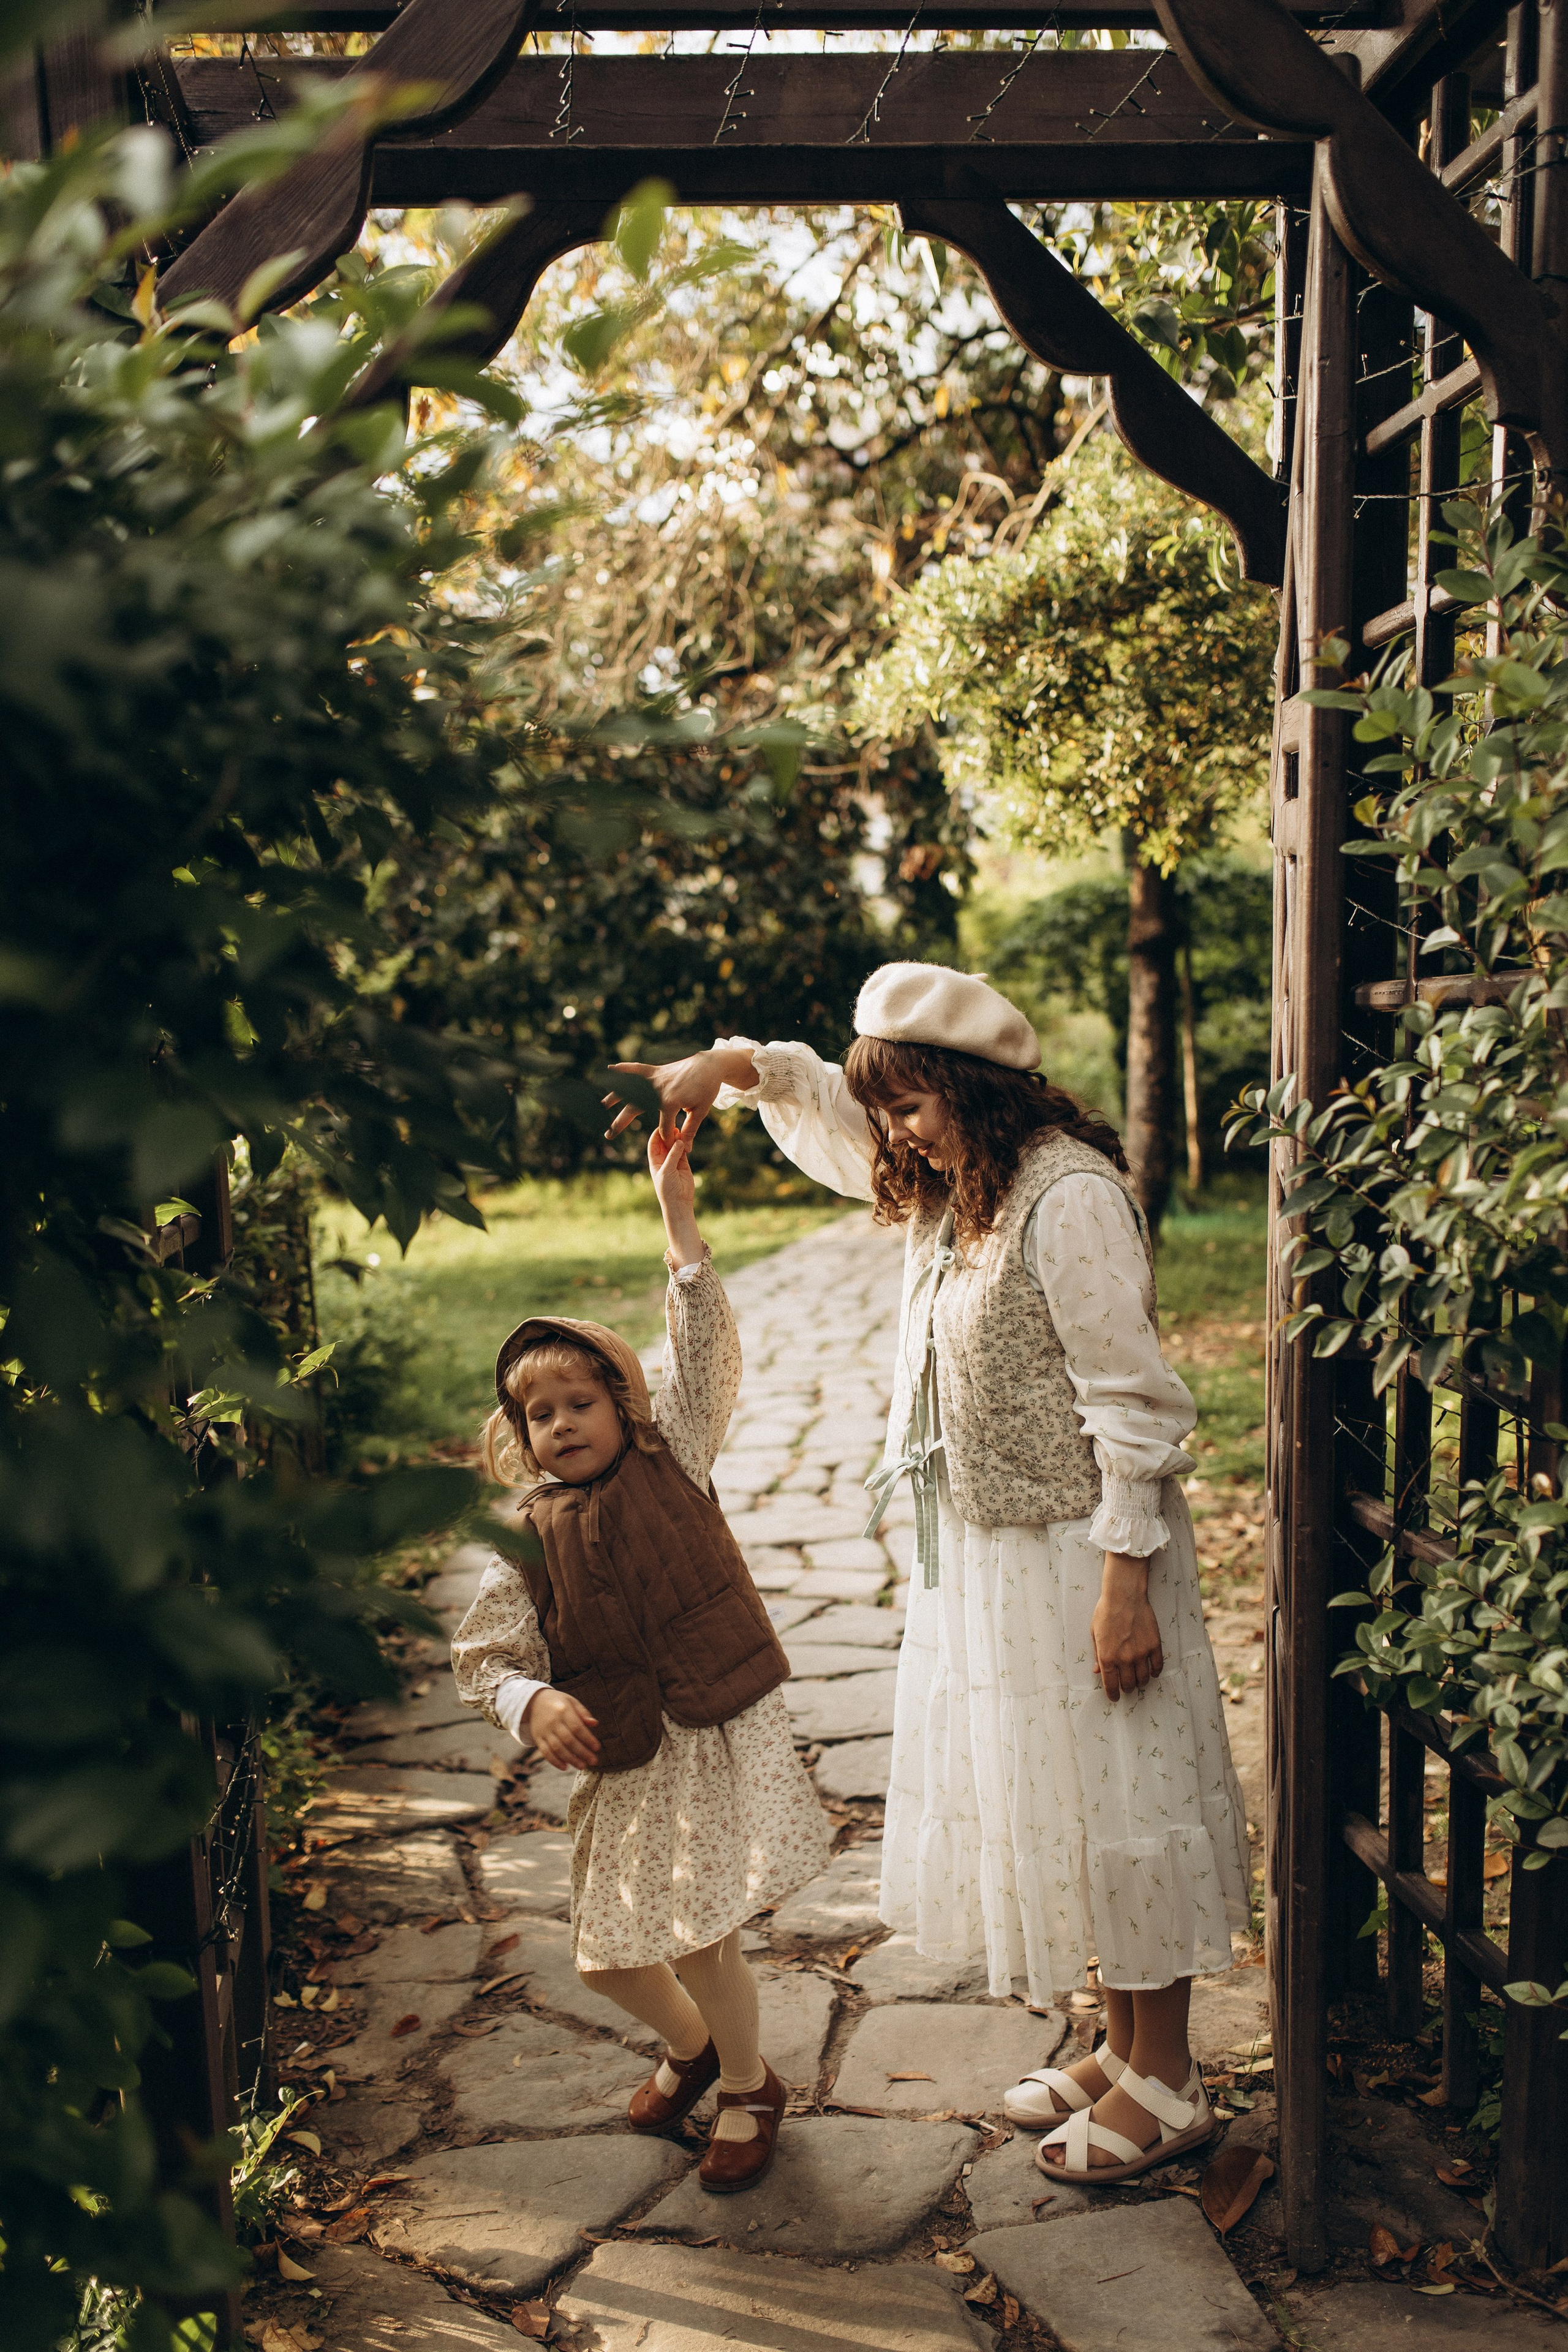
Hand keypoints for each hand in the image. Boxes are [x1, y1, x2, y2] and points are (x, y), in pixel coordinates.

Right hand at [525, 1687, 600, 1769]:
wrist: (534, 1702)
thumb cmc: (558, 1702)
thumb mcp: (571, 1701)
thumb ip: (583, 1713)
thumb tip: (594, 1724)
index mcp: (563, 1710)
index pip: (577, 1727)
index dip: (588, 1739)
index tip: (597, 1748)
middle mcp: (553, 1721)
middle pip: (568, 1740)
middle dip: (582, 1753)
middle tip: (593, 1761)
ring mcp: (544, 1731)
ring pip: (558, 1748)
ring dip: (571, 1759)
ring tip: (582, 1766)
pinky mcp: (537, 1738)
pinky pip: (546, 1752)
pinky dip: (555, 1761)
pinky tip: (565, 1767)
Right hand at [602, 1047, 754, 1141]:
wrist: (709, 1065)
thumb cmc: (706, 1089)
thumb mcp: (701, 1111)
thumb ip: (690, 1129)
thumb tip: (686, 1149)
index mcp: (670, 1103)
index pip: (664, 1128)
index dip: (669, 1138)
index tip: (673, 1144)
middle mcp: (658, 1091)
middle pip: (634, 1109)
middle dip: (620, 1123)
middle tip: (608, 1135)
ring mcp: (655, 1080)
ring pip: (630, 1089)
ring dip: (615, 1096)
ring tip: (601, 1105)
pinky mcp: (656, 1071)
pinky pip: (637, 1069)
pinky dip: (625, 1068)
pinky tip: (611, 1069)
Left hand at [648, 1129, 701, 1264]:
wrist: (679, 1202)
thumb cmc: (668, 1189)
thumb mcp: (667, 1171)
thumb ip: (672, 1155)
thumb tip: (678, 1140)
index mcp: (654, 1161)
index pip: (653, 1144)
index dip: (657, 1134)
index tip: (662, 1126)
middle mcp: (663, 1160)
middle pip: (664, 1142)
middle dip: (668, 1134)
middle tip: (673, 1125)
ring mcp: (674, 1161)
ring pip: (674, 1145)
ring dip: (677, 1138)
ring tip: (680, 1130)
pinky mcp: (684, 1163)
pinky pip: (683, 1151)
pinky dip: (684, 1144)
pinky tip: (685, 1138)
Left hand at [1092, 1554, 1163, 1701]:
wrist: (1124, 1595)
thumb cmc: (1105, 1612)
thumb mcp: (1094, 1633)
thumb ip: (1097, 1654)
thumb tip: (1097, 1672)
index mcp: (1107, 1657)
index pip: (1110, 1685)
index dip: (1112, 1695)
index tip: (1114, 1698)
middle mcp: (1124, 1659)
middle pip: (1129, 1685)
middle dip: (1127, 1688)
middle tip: (1126, 1686)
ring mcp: (1141, 1653)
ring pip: (1143, 1679)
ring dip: (1140, 1682)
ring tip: (1138, 1679)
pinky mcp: (1154, 1646)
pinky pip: (1157, 1667)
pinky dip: (1155, 1672)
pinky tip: (1152, 1671)